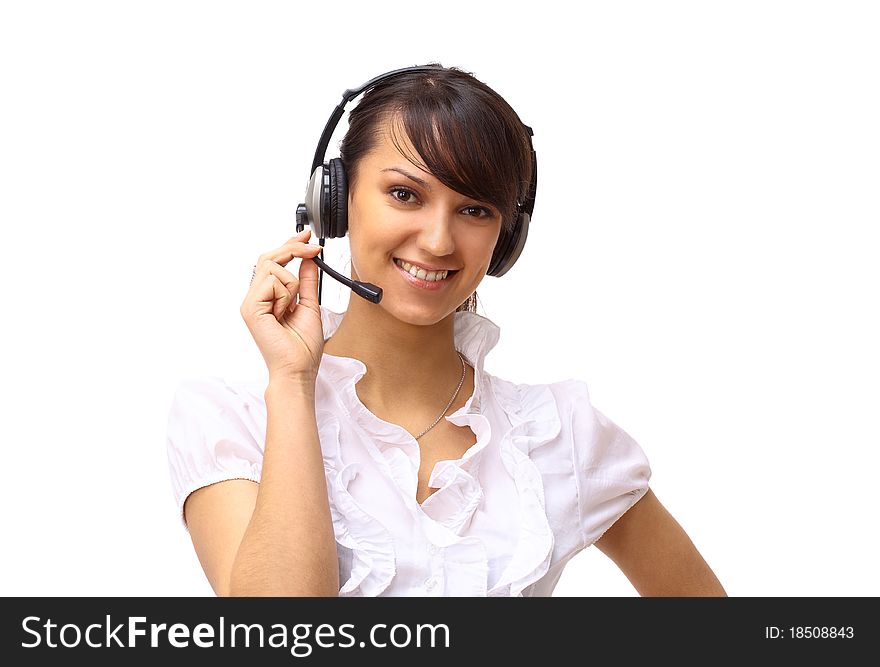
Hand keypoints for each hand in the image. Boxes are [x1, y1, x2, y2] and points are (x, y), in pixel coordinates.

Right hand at [240, 229, 324, 381]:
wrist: (298, 369)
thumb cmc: (302, 347)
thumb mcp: (310, 305)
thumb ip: (306, 281)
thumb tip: (309, 259)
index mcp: (267, 297)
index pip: (273, 262)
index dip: (289, 245)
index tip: (307, 236)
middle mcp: (255, 297)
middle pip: (269, 257)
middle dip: (294, 248)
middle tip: (314, 248)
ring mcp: (250, 302)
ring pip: (273, 267)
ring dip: (292, 284)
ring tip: (291, 309)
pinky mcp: (250, 307)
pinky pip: (272, 281)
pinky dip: (286, 294)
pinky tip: (284, 313)